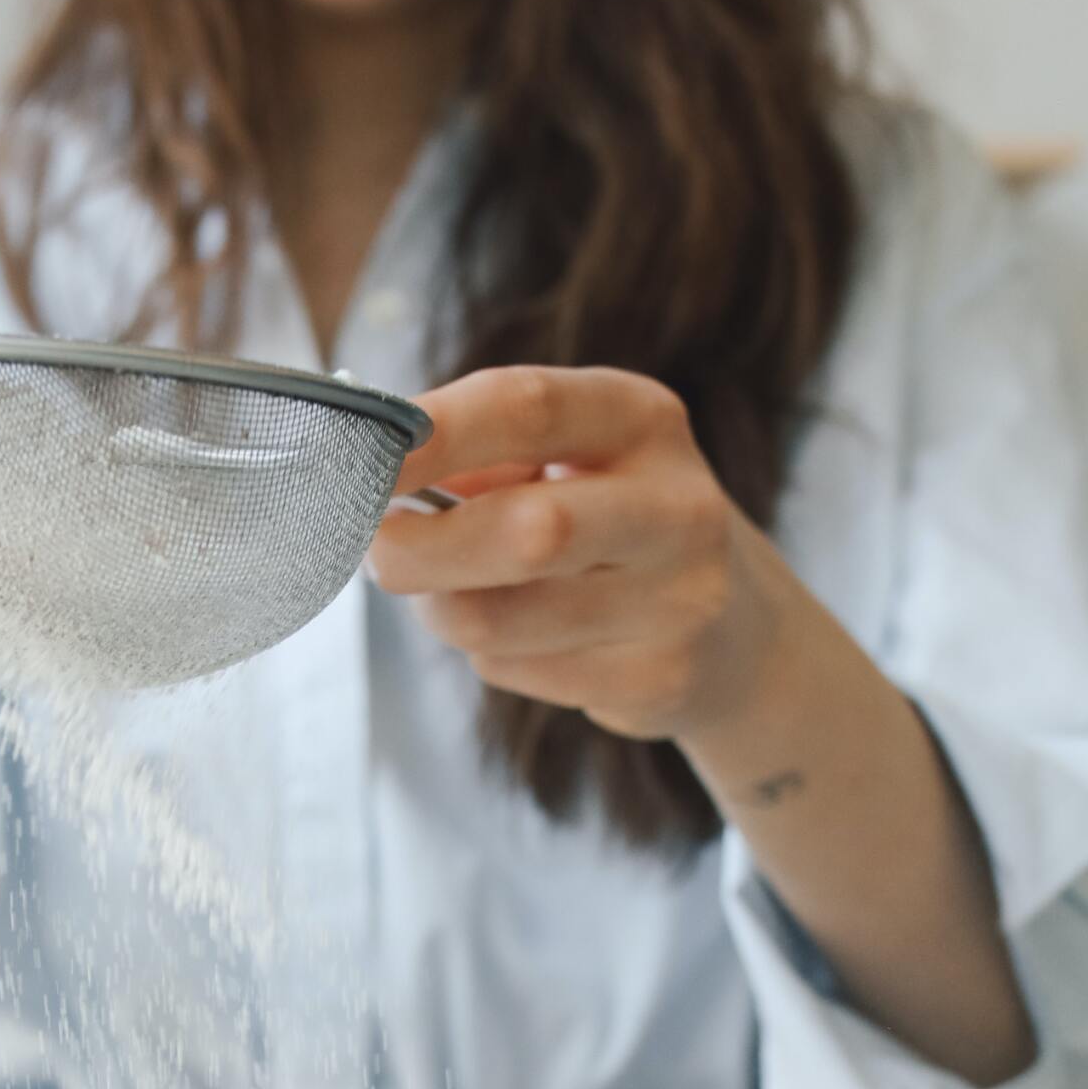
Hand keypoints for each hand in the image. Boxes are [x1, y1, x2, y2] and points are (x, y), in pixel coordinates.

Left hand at [368, 365, 796, 745]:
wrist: (731, 629)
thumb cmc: (610, 523)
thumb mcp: (568, 459)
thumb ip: (478, 455)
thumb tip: (364, 473)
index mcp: (643, 420)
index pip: (527, 409)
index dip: (432, 433)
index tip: (356, 455)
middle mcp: (677, 507)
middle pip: (527, 531)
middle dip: (422, 547)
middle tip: (374, 550)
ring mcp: (677, 601)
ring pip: (502, 620)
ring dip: (441, 609)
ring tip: (446, 592)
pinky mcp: (656, 679)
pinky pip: (519, 671)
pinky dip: (488, 655)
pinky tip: (517, 636)